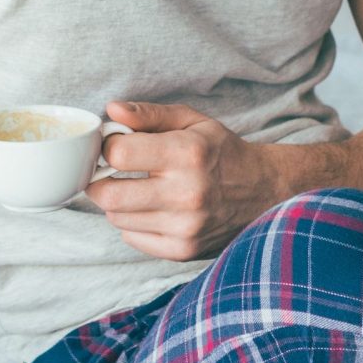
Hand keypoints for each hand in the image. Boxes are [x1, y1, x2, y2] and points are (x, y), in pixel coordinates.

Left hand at [85, 101, 288, 261]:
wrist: (263, 192)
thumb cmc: (222, 152)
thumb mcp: (192, 121)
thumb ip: (149, 114)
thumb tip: (111, 111)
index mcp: (187, 154)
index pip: (118, 154)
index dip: (107, 147)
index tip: (114, 146)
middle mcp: (186, 194)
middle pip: (109, 195)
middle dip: (99, 181)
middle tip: (109, 172)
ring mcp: (185, 227)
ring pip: (117, 218)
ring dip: (117, 202)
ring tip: (137, 188)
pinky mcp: (182, 250)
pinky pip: (132, 238)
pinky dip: (133, 223)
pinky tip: (152, 209)